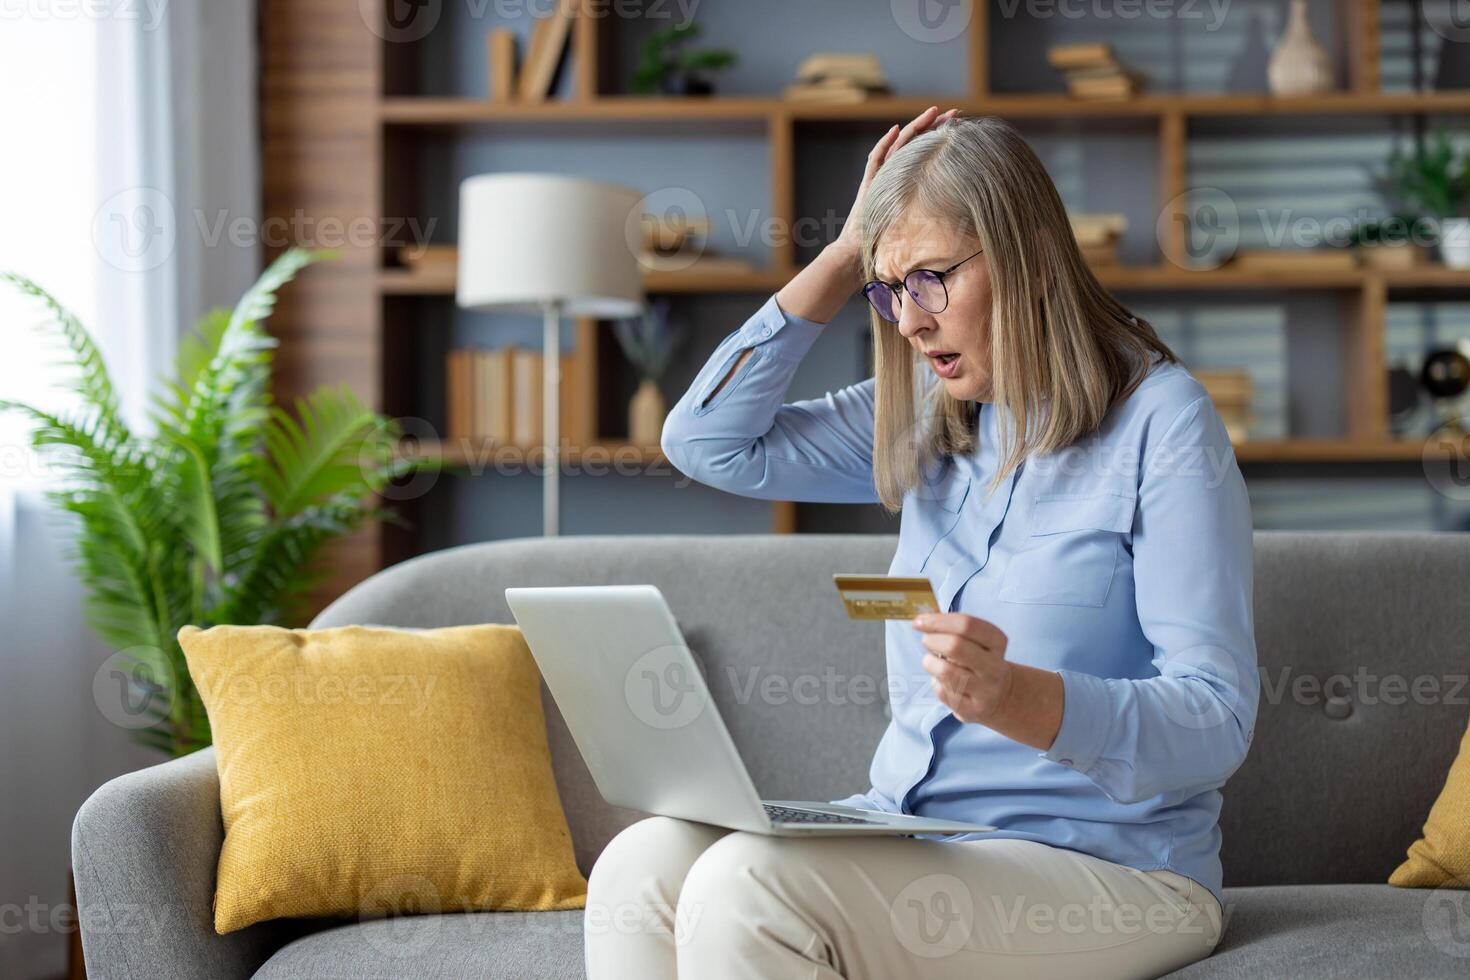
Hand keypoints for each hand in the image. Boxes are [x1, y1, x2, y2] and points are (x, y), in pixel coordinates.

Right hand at [832, 105, 962, 262]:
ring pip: (897, 146)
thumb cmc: (886, 248)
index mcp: (906, 182)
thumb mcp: (919, 229)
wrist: (858, 255)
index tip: (960, 129)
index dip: (941, 140)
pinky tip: (896, 130)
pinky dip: (885, 144)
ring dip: (915, 128)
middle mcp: (892, 176)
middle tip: (954, 113)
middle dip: (934, 126)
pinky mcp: (868, 185)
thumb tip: (968, 221)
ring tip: (934, 112)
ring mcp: (879, 179)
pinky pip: (876, 160)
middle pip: (915, 144)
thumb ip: (936, 219)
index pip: (925, 154)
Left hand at [912, 611, 1012, 724]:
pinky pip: (941, 690)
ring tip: (932, 661)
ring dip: (930, 662)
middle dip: (932, 640)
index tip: (919, 621)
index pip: (967, 625)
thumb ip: (953, 629)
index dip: (939, 621)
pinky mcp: (970, 710)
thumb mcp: (976, 641)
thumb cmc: (978, 661)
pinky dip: (935, 681)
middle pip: (955, 646)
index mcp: (997, 643)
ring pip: (945, 671)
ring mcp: (984, 691)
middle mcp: (995, 667)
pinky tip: (943, 680)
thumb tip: (922, 622)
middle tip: (926, 640)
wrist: (999, 697)